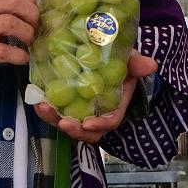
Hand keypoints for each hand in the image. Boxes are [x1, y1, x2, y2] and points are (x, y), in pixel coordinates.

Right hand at [0, 0, 40, 88]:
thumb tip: (27, 9)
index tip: (33, 10)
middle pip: (14, 2)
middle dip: (32, 15)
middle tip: (34, 28)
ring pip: (11, 23)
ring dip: (27, 34)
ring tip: (29, 43)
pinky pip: (4, 51)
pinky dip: (19, 56)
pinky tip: (23, 59)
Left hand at [33, 52, 160, 142]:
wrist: (102, 55)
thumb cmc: (117, 61)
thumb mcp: (128, 60)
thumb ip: (137, 64)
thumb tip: (151, 65)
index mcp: (114, 107)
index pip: (110, 122)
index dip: (100, 125)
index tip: (88, 123)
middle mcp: (96, 114)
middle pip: (86, 132)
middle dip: (74, 131)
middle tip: (63, 122)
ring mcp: (78, 111)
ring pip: (67, 124)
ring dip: (54, 120)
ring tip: (43, 108)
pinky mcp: (62, 103)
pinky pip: (53, 112)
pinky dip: (44, 109)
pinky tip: (36, 100)